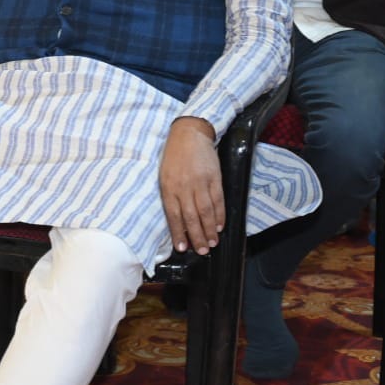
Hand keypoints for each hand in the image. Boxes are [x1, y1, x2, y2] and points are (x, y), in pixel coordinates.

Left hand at [159, 117, 223, 255]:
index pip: (174, 215)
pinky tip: (220, 226)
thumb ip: (171, 196)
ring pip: (206, 212)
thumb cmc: (174, 156)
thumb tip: (178, 221)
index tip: (182, 248)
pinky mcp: (214, 177)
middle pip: (191, 217)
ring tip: (212, 243)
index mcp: (168, 186)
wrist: (189, 133)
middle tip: (202, 251)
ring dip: (210, 230)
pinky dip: (220, 215)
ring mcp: (200, 182)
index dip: (178, 233)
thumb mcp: (165, 174)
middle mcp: (184, 186)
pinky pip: (218, 200)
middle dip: (197, 237)